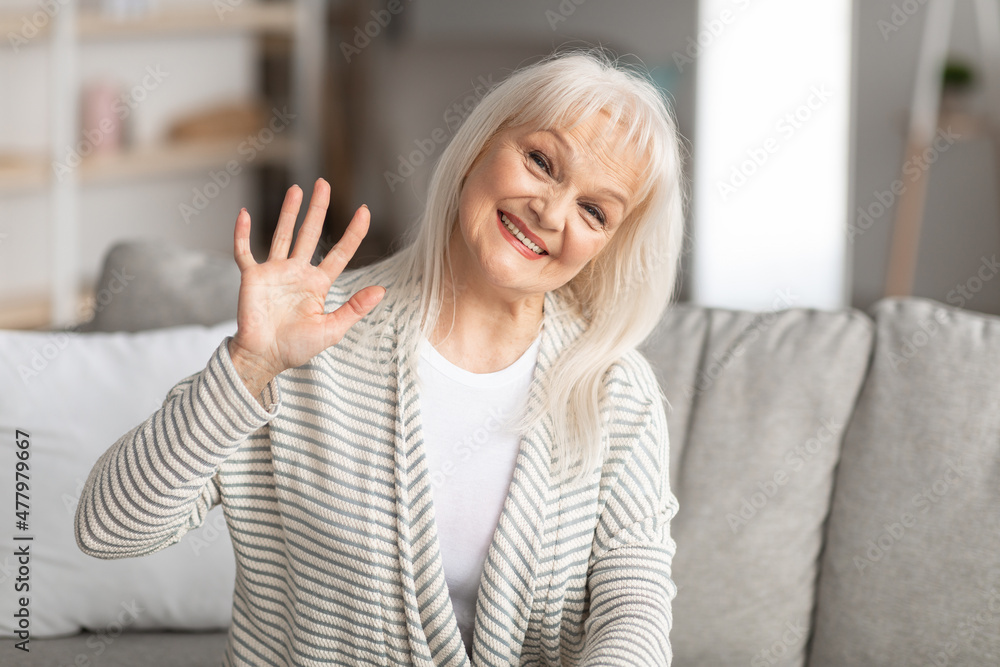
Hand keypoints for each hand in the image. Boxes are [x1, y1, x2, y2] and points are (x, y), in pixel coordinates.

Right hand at [228, 178, 384, 396]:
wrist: (264, 357)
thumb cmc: (297, 347)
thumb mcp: (332, 329)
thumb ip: (354, 308)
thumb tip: (381, 290)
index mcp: (318, 284)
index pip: (340, 253)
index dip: (353, 233)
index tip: (365, 211)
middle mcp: (297, 272)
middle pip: (310, 233)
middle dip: (318, 209)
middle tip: (324, 184)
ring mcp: (274, 272)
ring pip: (283, 234)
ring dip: (289, 212)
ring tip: (296, 188)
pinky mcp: (252, 277)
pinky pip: (245, 251)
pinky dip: (243, 234)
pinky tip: (244, 214)